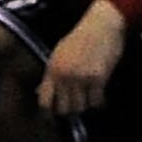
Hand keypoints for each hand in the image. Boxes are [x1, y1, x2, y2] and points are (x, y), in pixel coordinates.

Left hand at [37, 0, 126, 116]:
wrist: (102, 24)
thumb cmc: (80, 38)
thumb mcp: (59, 54)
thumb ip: (50, 75)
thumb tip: (39, 92)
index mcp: (52, 69)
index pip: (44, 102)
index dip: (48, 113)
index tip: (53, 116)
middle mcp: (64, 76)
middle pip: (63, 109)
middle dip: (69, 110)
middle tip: (76, 106)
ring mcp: (81, 78)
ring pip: (80, 107)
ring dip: (85, 106)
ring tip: (88, 98)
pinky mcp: (98, 78)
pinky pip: (96, 101)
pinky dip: (99, 102)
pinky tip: (100, 96)